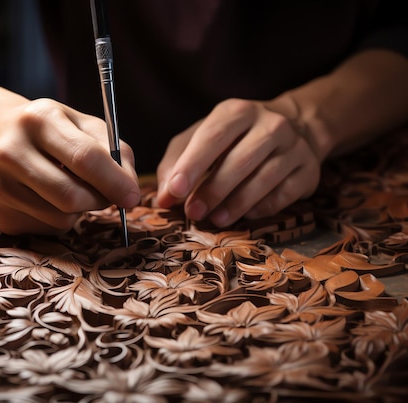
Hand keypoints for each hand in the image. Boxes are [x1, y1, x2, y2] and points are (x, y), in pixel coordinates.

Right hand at [0, 98, 140, 234]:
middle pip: (70, 196)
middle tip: (105, 195)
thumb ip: (115, 152)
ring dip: (78, 211)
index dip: (114, 182)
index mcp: (39, 119)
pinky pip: (45, 229)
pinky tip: (48, 198)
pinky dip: (58, 220)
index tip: (132, 196)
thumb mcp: (84, 124)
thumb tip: (130, 191)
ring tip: (71, 189)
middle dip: (98, 201)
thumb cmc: (51, 130)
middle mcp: (10, 150)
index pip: (84, 158)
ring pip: (60, 218)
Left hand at [156, 98, 321, 226]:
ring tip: (215, 220)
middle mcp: (271, 124)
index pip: (213, 136)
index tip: (175, 190)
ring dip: (236, 204)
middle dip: (213, 190)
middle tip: (193, 213)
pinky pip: (285, 193)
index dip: (192, 165)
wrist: (293, 128)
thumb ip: (176, 164)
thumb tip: (164, 198)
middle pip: (240, 160)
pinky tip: (246, 215)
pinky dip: (263, 207)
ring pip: (265, 178)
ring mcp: (295, 146)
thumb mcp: (200, 139)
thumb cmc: (232, 138)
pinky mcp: (309, 170)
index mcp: (237, 111)